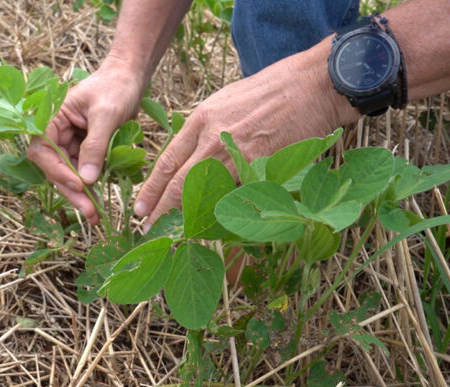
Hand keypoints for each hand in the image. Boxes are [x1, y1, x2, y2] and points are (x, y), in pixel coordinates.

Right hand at [27, 60, 144, 224]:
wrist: (131, 78)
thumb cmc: (116, 87)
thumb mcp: (106, 114)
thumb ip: (95, 145)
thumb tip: (87, 179)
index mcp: (52, 117)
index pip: (43, 149)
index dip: (56, 170)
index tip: (77, 184)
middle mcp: (57, 132)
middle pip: (55, 167)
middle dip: (71, 190)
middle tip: (89, 211)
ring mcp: (71, 143)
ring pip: (69, 174)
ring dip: (81, 195)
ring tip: (96, 215)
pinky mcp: (86, 150)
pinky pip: (84, 172)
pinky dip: (91, 187)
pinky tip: (99, 203)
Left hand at [133, 47, 356, 227]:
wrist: (309, 86)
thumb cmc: (268, 91)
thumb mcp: (223, 101)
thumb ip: (204, 129)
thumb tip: (190, 157)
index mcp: (200, 121)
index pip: (167, 162)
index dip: (151, 189)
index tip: (140, 209)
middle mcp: (212, 140)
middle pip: (179, 185)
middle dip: (162, 212)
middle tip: (150, 231)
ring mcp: (237, 156)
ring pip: (207, 197)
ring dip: (192, 220)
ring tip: (181, 237)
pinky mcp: (262, 168)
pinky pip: (240, 198)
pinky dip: (229, 217)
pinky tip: (220, 232)